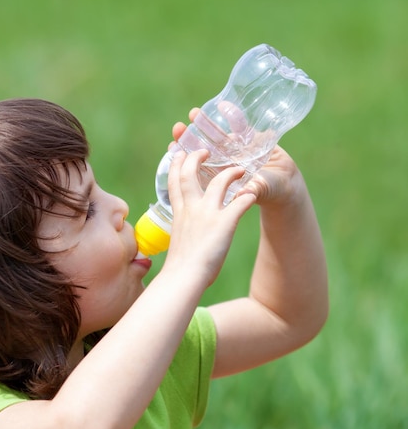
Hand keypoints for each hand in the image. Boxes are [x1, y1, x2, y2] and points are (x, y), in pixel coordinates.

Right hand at [163, 150, 255, 289]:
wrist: (183, 278)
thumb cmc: (179, 269)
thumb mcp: (178, 244)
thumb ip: (185, 235)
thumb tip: (186, 245)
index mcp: (179, 214)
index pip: (173, 183)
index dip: (174, 166)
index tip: (177, 154)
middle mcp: (191, 209)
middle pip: (189, 174)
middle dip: (195, 158)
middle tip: (204, 150)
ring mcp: (207, 214)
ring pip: (219, 182)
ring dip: (231, 173)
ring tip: (240, 169)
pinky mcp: (224, 223)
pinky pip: (241, 203)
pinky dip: (248, 196)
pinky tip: (254, 194)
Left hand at [171, 108, 303, 206]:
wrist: (286, 186)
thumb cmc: (268, 193)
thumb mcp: (258, 192)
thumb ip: (252, 191)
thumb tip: (245, 193)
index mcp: (218, 178)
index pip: (197, 167)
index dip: (184, 158)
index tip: (173, 148)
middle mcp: (224, 162)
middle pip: (203, 148)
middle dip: (190, 138)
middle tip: (178, 128)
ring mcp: (236, 150)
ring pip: (217, 135)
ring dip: (206, 124)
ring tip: (193, 113)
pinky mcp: (251, 139)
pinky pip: (241, 126)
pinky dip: (233, 116)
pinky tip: (223, 106)